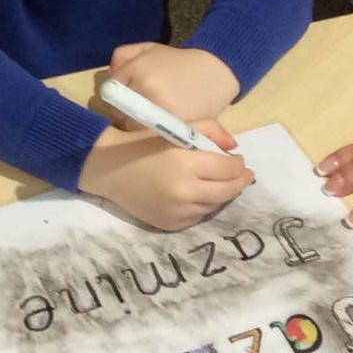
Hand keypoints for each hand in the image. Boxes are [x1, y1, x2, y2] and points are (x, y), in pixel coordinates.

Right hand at [79, 120, 253, 231]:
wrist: (109, 169)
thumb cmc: (143, 144)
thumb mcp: (177, 127)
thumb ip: (210, 131)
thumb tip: (234, 148)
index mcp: (186, 164)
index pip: (228, 169)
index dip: (238, 165)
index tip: (238, 160)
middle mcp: (184, 192)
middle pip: (227, 191)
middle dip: (239, 182)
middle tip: (243, 176)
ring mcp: (178, 212)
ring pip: (215, 206)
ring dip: (221, 194)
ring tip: (219, 183)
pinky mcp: (170, 225)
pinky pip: (198, 217)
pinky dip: (203, 206)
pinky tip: (198, 195)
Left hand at [106, 43, 238, 124]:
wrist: (216, 73)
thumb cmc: (179, 61)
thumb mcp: (149, 49)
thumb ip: (122, 56)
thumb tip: (108, 78)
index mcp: (139, 69)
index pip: (111, 89)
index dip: (116, 93)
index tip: (125, 94)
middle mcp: (146, 90)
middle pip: (118, 110)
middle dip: (123, 110)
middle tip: (138, 108)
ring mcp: (160, 111)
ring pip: (131, 127)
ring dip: (135, 124)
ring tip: (149, 117)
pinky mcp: (173, 128)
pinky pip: (150, 136)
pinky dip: (151, 134)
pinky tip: (160, 124)